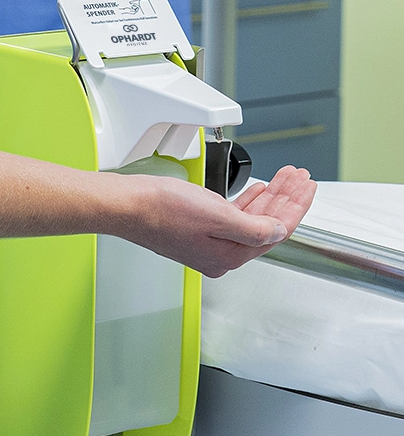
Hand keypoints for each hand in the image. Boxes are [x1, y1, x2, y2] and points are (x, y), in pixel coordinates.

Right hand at [116, 165, 315, 277]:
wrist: (128, 205)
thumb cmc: (162, 210)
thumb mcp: (216, 216)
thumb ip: (253, 227)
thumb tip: (278, 231)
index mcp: (227, 256)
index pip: (274, 233)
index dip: (295, 208)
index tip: (308, 188)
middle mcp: (220, 254)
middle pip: (265, 225)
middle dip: (286, 200)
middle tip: (300, 179)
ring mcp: (208, 242)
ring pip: (250, 219)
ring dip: (270, 198)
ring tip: (285, 179)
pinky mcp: (197, 230)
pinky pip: (233, 217)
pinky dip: (249, 202)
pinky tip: (258, 191)